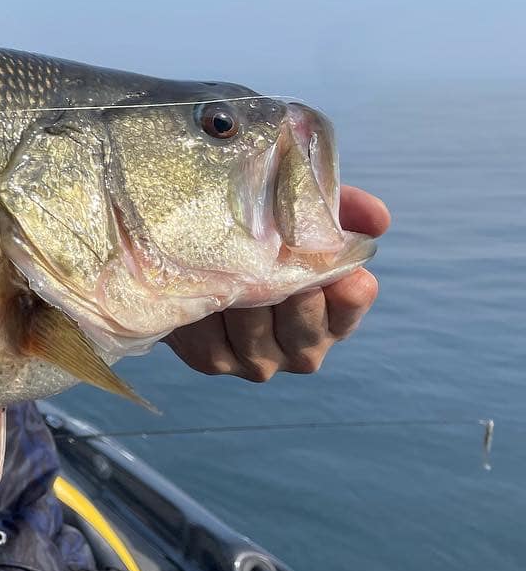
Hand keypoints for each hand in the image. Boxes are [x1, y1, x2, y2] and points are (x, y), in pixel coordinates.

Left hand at [165, 185, 388, 381]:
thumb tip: (378, 217)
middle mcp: (303, 348)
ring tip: (228, 259)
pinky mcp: (214, 360)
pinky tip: (201, 281)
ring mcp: (259, 361)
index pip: (352, 302)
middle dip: (288, 284)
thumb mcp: (301, 217)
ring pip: (254, 327)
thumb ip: (342, 210)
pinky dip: (207, 304)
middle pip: (303, 321)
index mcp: (335, 315)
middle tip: (270, 252)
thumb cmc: (262, 240)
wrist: (192, 267)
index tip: (330, 262)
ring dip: (241, 291)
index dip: (344, 287)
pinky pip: (212, 334)